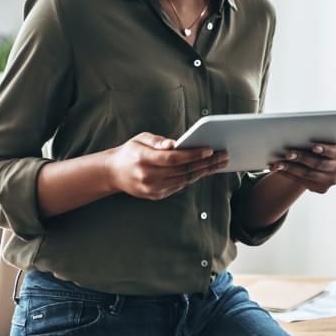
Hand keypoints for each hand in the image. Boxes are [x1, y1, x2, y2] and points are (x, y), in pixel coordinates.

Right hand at [107, 132, 228, 200]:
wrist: (113, 173)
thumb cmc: (131, 151)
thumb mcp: (141, 139)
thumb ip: (158, 141)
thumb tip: (175, 144)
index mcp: (143, 158)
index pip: (173, 158)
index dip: (192, 154)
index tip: (209, 149)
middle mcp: (148, 176)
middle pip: (183, 170)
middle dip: (205, 163)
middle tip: (223, 155)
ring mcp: (152, 189)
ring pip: (184, 180)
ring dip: (204, 171)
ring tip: (219, 163)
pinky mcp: (155, 196)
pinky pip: (179, 186)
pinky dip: (193, 178)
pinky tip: (205, 170)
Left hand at [268, 142, 335, 192]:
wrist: (317, 159)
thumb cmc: (316, 143)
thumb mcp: (319, 138)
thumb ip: (312, 136)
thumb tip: (293, 130)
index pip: (335, 152)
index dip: (325, 149)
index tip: (313, 147)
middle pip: (319, 164)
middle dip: (302, 158)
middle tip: (288, 153)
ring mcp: (330, 180)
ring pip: (308, 174)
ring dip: (291, 168)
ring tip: (277, 163)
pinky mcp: (321, 189)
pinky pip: (301, 181)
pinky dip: (288, 174)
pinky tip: (277, 169)